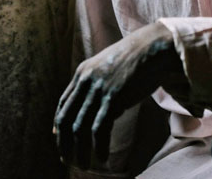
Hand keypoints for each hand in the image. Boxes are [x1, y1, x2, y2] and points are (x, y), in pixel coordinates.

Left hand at [53, 22, 186, 168]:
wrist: (152, 47)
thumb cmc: (136, 58)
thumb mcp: (110, 67)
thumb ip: (101, 85)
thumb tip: (104, 111)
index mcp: (82, 73)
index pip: (63, 104)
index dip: (58, 124)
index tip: (58, 138)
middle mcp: (86, 81)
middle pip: (66, 119)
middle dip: (64, 142)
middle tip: (66, 159)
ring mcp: (98, 90)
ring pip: (80, 128)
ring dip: (79, 150)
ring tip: (82, 164)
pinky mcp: (113, 97)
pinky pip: (100, 128)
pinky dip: (99, 146)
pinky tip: (101, 157)